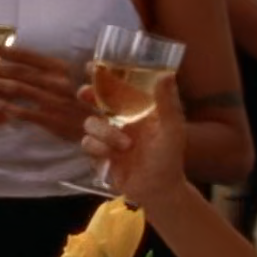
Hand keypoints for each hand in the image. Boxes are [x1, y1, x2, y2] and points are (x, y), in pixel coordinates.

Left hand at [0, 47, 92, 141]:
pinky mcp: (51, 120)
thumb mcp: (70, 79)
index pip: (27, 55)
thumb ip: (48, 71)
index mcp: (61, 68)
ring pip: (16, 89)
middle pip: (16, 71)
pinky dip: (4, 105)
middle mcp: (57, 81)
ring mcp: (53, 101)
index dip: (2, 50)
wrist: (106, 127)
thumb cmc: (85, 101)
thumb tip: (21, 60)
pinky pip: (23, 111)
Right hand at [80, 75, 186, 205]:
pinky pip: (87, 143)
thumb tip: (166, 74)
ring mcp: (108, 136)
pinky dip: (99, 149)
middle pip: (95, 100)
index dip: (104, 75)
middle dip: (87, 95)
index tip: (93, 66)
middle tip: (84, 93)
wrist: (157, 191)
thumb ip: (167, 102)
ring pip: (89, 123)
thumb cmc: (169, 159)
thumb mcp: (172, 129)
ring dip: (105, 133)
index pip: (119, 86)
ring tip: (125, 146)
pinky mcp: (99, 153)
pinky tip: (112, 157)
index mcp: (138, 109)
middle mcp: (121, 119)